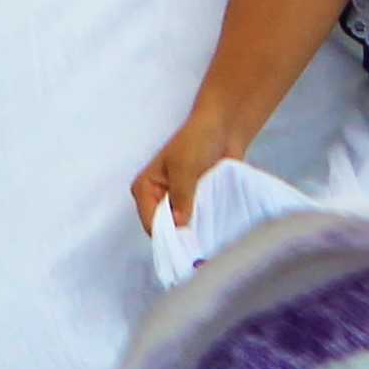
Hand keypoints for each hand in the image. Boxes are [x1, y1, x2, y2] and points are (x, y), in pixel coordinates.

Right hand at [126, 109, 239, 235]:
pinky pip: (197, 221)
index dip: (169, 234)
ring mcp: (177, 202)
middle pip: (166, 229)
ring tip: (210, 227)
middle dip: (182, 233)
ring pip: (182, 227)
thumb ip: (180, 197)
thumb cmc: (198, 139)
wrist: (224, 128)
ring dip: (196, 228)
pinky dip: (205, 223)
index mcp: (145, 188)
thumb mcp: (185, 168)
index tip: (188, 240)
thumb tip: (180, 224)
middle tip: (200, 236)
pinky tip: (216, 223)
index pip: (151, 223)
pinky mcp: (194, 203)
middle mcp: (157, 198)